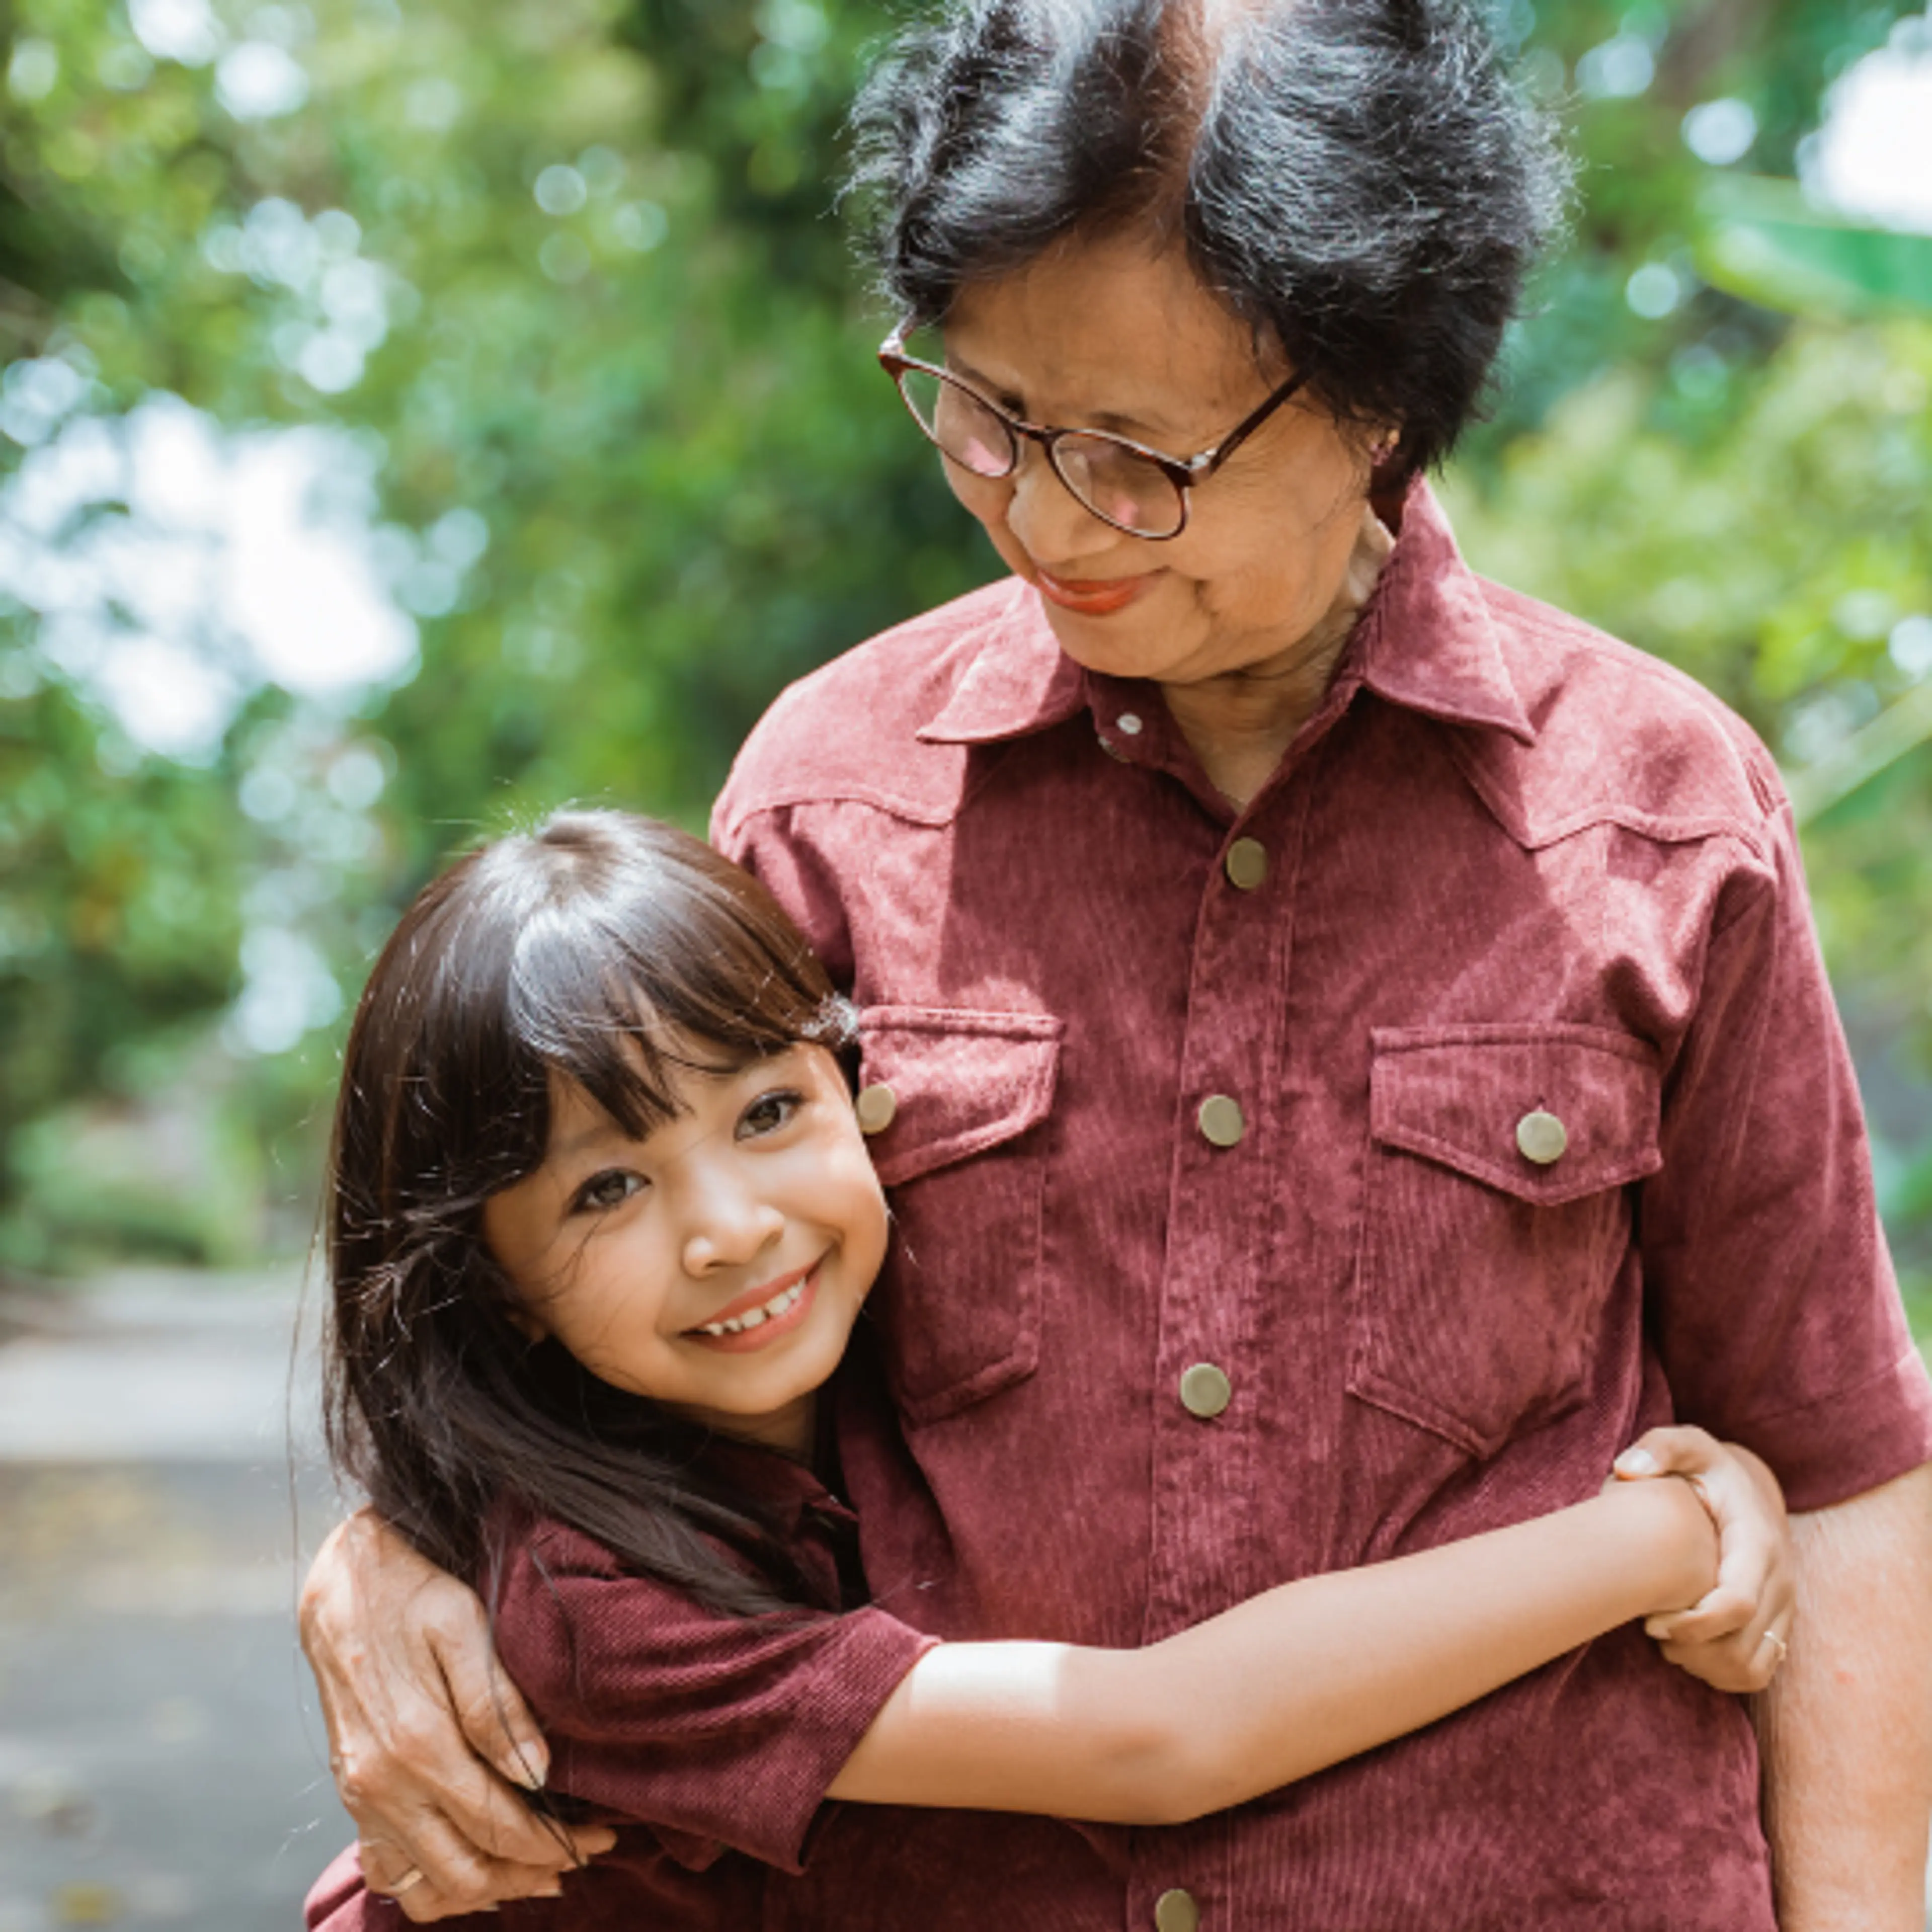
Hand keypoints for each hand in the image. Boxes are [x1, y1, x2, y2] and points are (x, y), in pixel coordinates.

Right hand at [301, 1509, 615, 1919]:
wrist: (345, 1584)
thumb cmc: (415, 1596)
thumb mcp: (464, 1626)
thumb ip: (496, 1705)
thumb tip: (537, 1774)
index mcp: (419, 1745)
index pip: (499, 1825)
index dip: (555, 1843)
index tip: (601, 1838)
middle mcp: (384, 1786)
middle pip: (467, 1870)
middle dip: (531, 1873)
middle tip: (581, 1856)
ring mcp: (363, 1797)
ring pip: (427, 1884)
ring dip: (485, 1889)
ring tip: (538, 1872)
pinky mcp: (354, 1794)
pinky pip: (388, 1870)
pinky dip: (433, 1885)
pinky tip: (474, 1870)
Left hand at [1612, 1426, 1792, 1693]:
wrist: (1750, 1488)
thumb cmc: (1707, 1469)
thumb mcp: (1688, 1446)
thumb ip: (1659, 1447)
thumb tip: (1627, 1468)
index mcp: (1759, 1543)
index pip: (1737, 1604)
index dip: (1692, 1623)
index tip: (1651, 1619)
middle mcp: (1780, 1581)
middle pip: (1741, 1646)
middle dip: (1689, 1648)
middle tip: (1651, 1628)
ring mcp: (1784, 1607)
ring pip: (1750, 1667)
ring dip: (1702, 1665)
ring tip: (1666, 1639)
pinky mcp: (1779, 1625)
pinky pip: (1758, 1672)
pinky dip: (1720, 1673)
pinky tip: (1687, 1648)